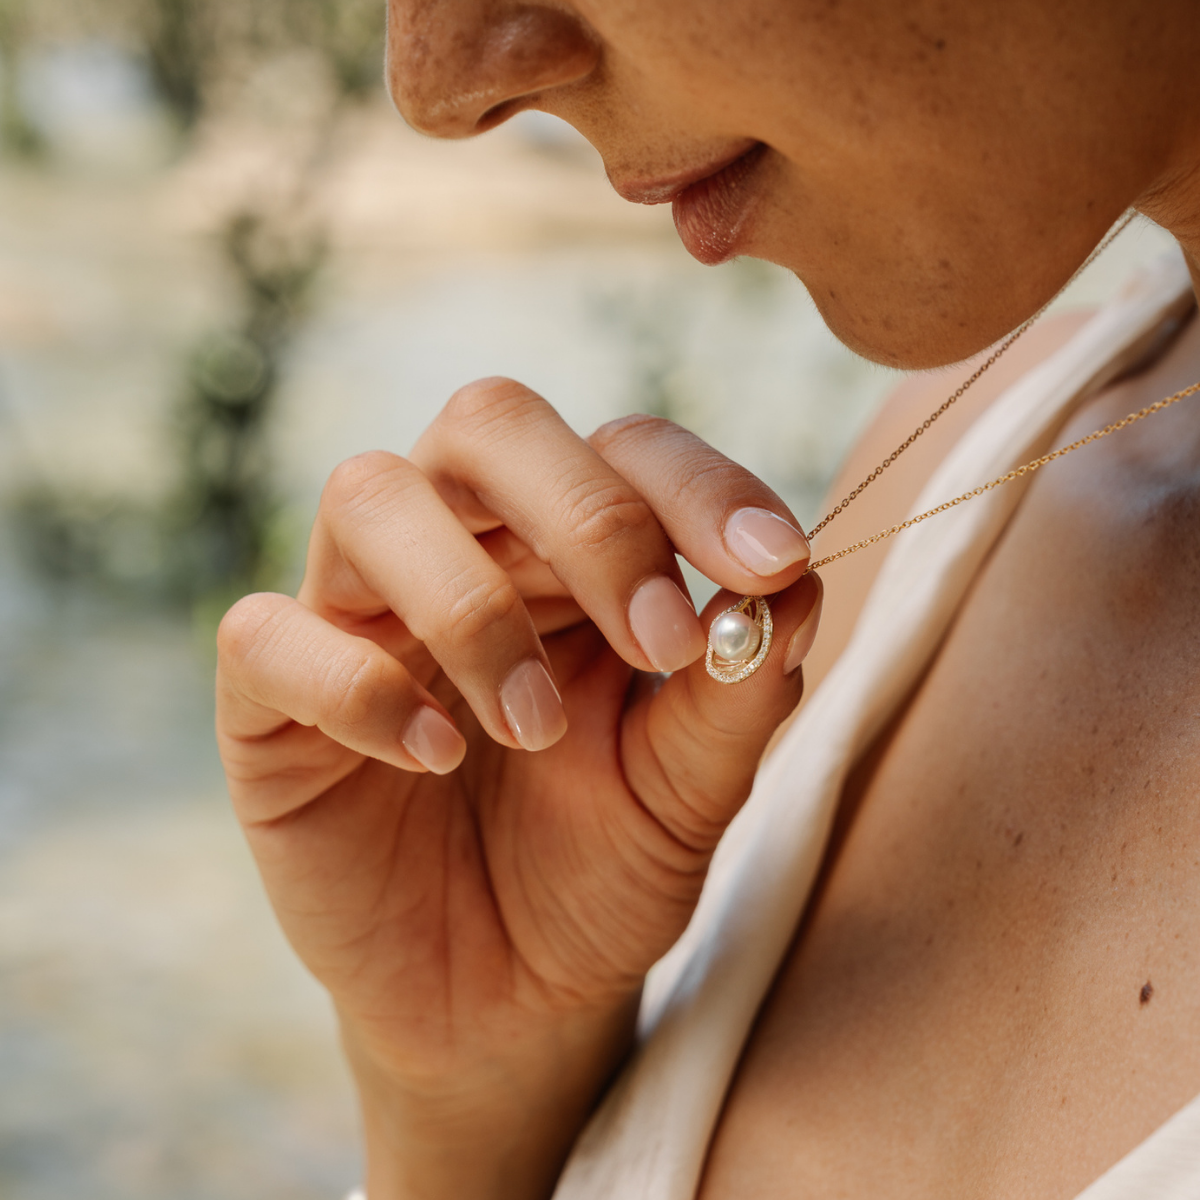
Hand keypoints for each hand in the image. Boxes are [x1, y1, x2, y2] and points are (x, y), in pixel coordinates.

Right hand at [215, 378, 822, 1199]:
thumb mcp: (689, 792)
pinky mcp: (272, 700)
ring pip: (370, 496)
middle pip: (489, 423)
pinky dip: (356, 685)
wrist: (507, 997)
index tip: (773, 565)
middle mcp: (460, 549)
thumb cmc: (602, 869)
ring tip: (535, 727)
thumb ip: (738, 694)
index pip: (625, 450)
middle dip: (587, 514)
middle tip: (657, 640)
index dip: (699, 487)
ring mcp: (356, 613)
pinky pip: (270, 635)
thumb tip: (792, 588)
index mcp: (570, 552)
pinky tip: (432, 758)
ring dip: (471, 605)